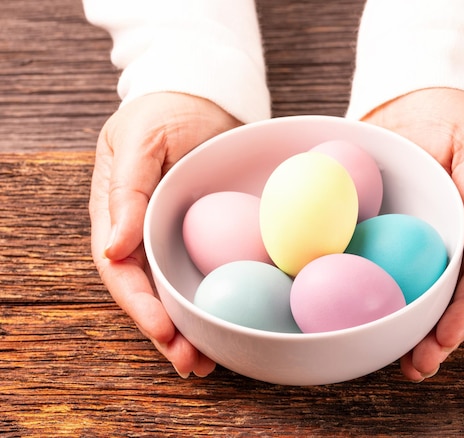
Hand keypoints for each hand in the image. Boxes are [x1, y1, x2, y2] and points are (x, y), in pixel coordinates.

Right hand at [89, 92, 241, 377]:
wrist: (204, 97)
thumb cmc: (164, 111)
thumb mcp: (139, 140)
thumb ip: (125, 192)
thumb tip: (112, 248)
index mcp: (117, 216)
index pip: (121, 272)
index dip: (140, 305)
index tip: (164, 331)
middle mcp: (144, 235)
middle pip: (150, 294)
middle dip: (168, 333)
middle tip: (193, 362)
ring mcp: (176, 237)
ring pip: (178, 292)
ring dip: (193, 329)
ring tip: (210, 361)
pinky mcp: (208, 235)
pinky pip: (211, 272)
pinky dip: (219, 301)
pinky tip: (233, 325)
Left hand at [363, 88, 463, 381]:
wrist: (414, 98)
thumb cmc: (455, 115)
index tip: (446, 338)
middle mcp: (456, 239)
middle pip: (449, 295)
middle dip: (435, 335)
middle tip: (416, 367)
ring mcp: (421, 238)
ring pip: (416, 288)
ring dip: (406, 326)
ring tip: (393, 362)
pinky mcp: (389, 231)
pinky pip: (381, 263)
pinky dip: (371, 291)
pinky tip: (357, 315)